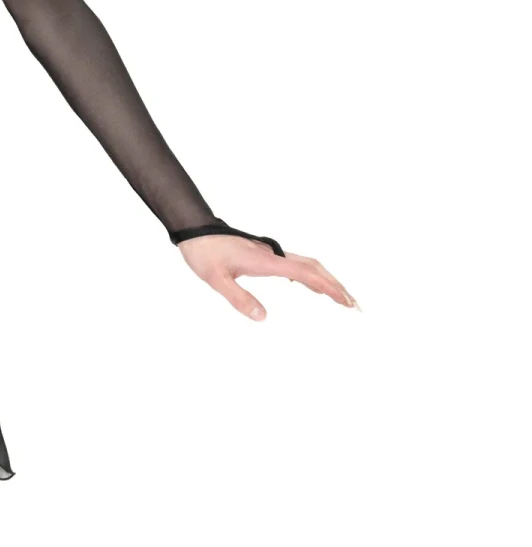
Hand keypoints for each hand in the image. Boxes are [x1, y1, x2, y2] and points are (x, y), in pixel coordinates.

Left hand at [178, 235, 357, 320]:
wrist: (193, 229)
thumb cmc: (203, 252)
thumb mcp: (216, 279)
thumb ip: (238, 298)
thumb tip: (263, 317)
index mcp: (265, 261)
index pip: (305, 273)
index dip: (328, 287)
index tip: (346, 301)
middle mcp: (271, 255)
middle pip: (313, 267)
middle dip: (335, 285)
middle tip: (354, 305)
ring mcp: (268, 254)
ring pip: (305, 263)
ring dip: (325, 279)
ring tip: (340, 297)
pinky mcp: (263, 254)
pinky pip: (294, 263)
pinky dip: (309, 274)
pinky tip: (309, 285)